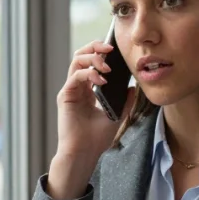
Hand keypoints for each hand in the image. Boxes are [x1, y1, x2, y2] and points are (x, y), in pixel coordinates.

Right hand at [47, 41, 137, 199]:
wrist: (84, 153)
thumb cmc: (96, 139)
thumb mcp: (116, 116)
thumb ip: (124, 101)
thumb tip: (133, 87)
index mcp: (87, 89)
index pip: (91, 62)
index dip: (101, 52)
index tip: (116, 51)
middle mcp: (77, 87)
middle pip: (81, 55)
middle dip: (95, 47)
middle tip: (110, 48)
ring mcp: (70, 90)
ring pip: (77, 61)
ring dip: (93, 59)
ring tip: (107, 67)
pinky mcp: (65, 96)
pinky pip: (75, 76)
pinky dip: (89, 74)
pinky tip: (101, 81)